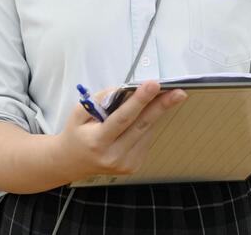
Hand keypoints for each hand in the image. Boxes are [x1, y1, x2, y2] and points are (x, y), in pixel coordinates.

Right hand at [53, 81, 187, 181]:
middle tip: (178, 92)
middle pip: (142, 125)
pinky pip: (145, 138)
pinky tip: (142, 116)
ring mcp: (126, 164)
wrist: (72, 162)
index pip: (122, 118)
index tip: (154, 85)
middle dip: (161, 106)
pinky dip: (146, 124)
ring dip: (156, 111)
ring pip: (147, 131)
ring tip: (165, 96)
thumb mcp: (79, 112)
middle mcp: (114, 156)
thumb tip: (126, 90)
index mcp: (97, 142)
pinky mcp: (134, 166)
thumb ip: (101, 100)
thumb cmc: (76, 133)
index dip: (140, 101)